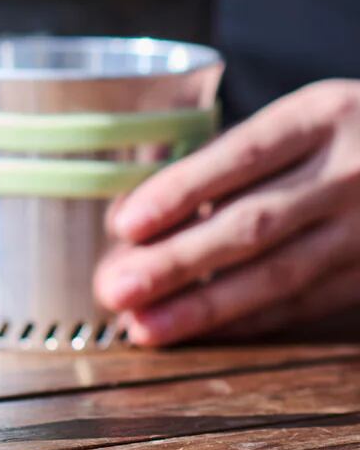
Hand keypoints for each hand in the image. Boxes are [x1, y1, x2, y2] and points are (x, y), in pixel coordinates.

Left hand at [93, 79, 359, 345]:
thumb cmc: (347, 134)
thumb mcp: (302, 120)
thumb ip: (230, 160)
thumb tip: (134, 217)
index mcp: (323, 116)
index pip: (240, 156)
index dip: (179, 192)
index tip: (123, 225)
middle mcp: (352, 171)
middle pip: (253, 223)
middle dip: (177, 262)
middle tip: (114, 289)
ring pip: (280, 274)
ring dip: (205, 307)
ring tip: (144, 326)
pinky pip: (307, 303)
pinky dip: (250, 320)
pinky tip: (200, 332)